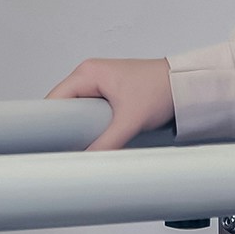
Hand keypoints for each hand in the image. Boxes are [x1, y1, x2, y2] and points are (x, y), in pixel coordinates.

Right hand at [47, 56, 174, 150]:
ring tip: (81, 146)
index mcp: (87, 72)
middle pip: (62, 106)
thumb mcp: (131, 120)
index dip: (48, 123)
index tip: (48, 145)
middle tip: (66, 150)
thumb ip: (107, 142)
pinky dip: (90, 126)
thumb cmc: (162, 88)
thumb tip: (87, 161)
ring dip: (78, 128)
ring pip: (75, 112)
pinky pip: (88, 113)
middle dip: (63, 128)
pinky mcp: (108, 95)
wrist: (185, 85)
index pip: (54, 99)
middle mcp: (89, 75)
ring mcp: (98, 85)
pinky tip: (94, 139)